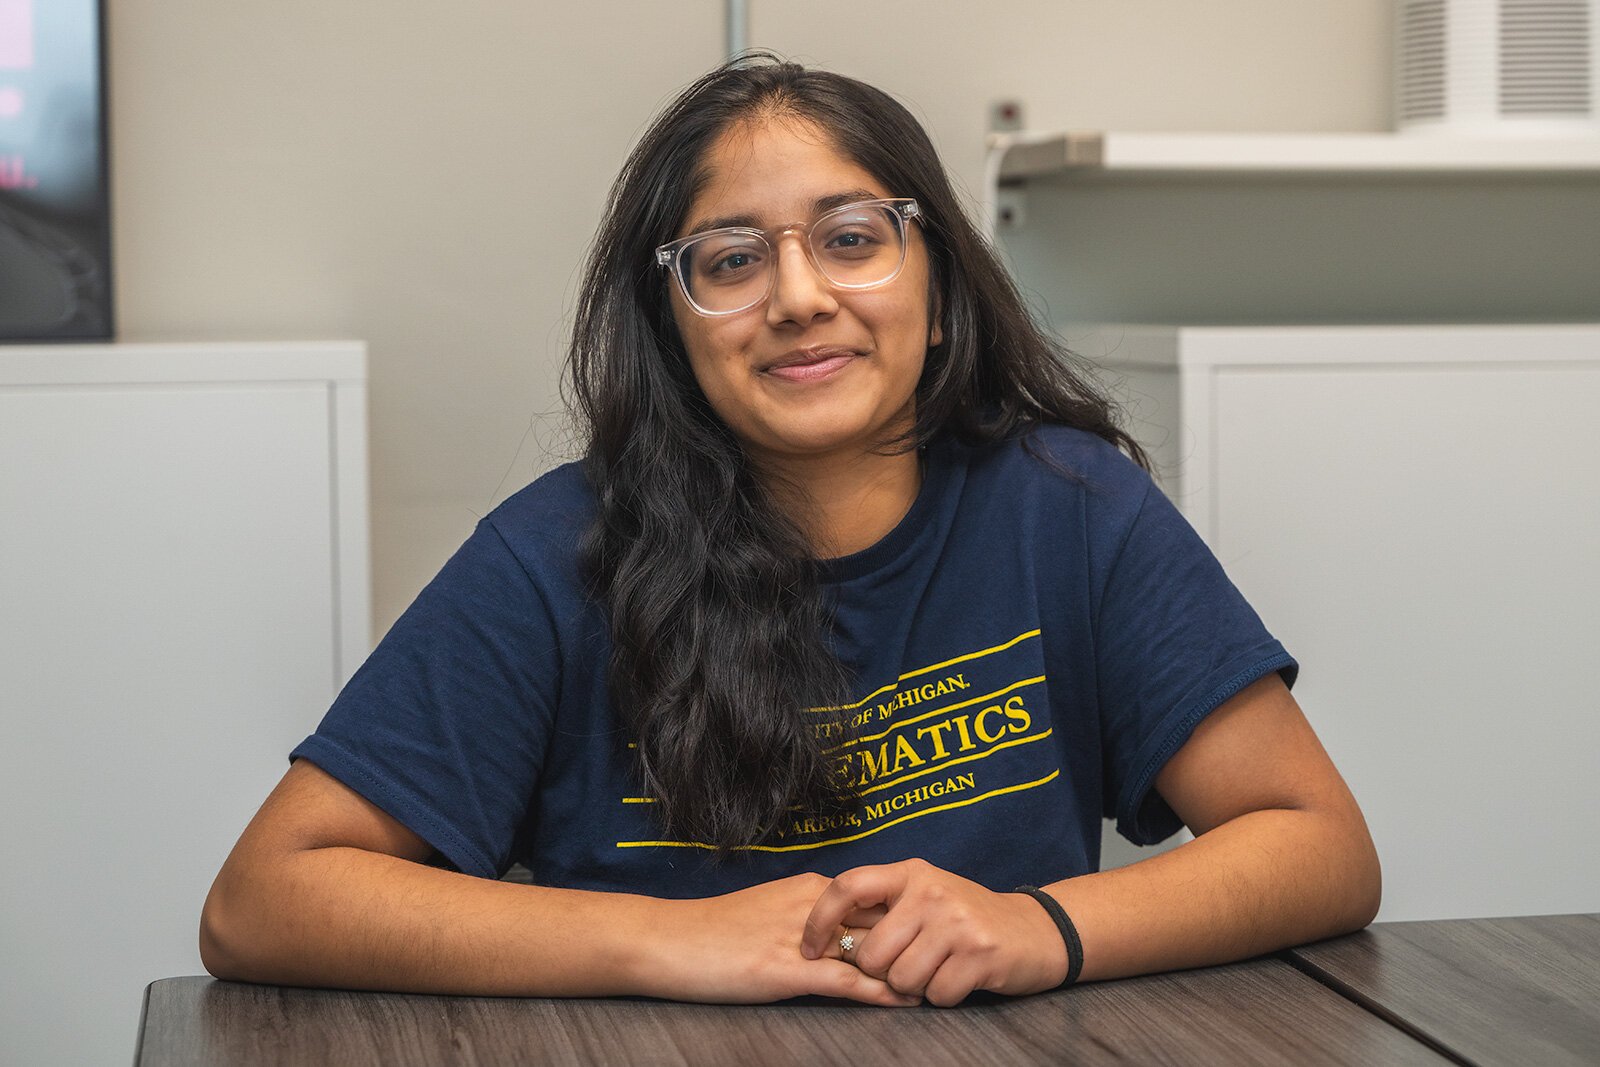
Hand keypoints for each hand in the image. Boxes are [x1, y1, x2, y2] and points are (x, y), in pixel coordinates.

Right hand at [646, 873, 917, 1006]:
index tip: (937, 929)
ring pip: (870, 948)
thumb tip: (840, 930)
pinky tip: (906, 1000)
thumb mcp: (766, 910)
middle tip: (954, 955)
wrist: (667, 940)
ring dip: (908, 966)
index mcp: (808, 887)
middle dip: (918, 938)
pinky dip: (880, 991)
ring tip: (943, 981)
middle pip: (882, 920)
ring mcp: (800, 939)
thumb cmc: (711, 930)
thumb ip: (806, 916)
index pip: (874, 897)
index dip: (908, 916)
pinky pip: (846, 981)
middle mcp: (812, 906)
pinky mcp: (786, 971)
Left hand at [799, 859, 1068, 1005]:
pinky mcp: (980, 954)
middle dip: (882, 972)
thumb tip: (826, 933)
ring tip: (938, 968)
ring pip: (900, 980)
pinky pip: (935, 995)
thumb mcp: (925, 896)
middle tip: (908, 964)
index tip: (808, 948)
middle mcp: (931, 891)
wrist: (1036, 930)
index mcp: (910, 873)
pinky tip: (960, 977)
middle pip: (871, 953)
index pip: (847, 886)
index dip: (819, 920)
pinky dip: (943, 996)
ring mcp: (956, 922)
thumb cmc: (966, 918)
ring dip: (915, 987)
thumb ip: (883, 907)